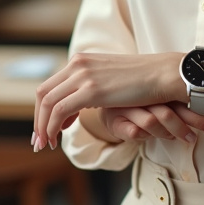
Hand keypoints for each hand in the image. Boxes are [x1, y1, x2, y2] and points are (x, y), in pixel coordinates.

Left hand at [32, 52, 184, 150]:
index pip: (50, 85)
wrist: (165, 74)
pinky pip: (60, 111)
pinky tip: (57, 139)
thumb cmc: (145, 80)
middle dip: (38, 119)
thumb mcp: (111, 78)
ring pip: (48, 103)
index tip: (45, 127)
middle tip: (40, 140)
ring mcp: (83, 75)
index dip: (42, 109)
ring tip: (47, 144)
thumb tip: (82, 101)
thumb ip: (93, 86)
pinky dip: (53, 127)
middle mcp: (78, 64)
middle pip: (43, 93)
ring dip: (43, 127)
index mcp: (82, 60)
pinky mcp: (91, 90)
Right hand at [100, 103, 203, 142]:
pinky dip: (141, 135)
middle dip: (184, 127)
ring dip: (165, 133)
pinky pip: (131, 131)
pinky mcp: (114, 120)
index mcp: (156, 91)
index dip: (195, 115)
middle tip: (194, 139)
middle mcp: (143, 98)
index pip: (178, 102)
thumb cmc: (138, 105)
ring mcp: (127, 108)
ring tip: (177, 139)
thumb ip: (178, 107)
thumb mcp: (159, 102)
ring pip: (151, 122)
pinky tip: (145, 136)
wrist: (105, 102)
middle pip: (167, 112)